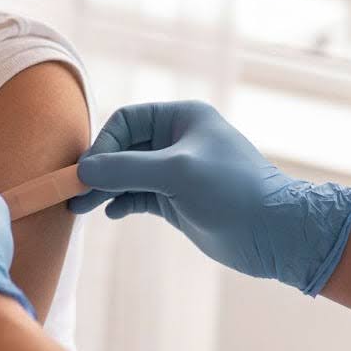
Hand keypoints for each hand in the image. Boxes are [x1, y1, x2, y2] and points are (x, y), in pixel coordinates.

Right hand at [71, 101, 350, 294]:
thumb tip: (84, 170)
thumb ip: (127, 168)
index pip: (127, 121)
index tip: (88, 172)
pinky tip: (110, 213)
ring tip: (81, 208)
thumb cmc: (234, 191)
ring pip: (128, 174)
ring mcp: (177, 172)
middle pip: (123, 147)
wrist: (276, 233)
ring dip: (105, 188)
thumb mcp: (177, 173)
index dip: (104, 144)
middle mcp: (178, 140)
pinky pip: (139, 195)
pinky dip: (122, 202)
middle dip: (99, 169)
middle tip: (73, 193)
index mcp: (182, 118)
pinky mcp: (178, 200)